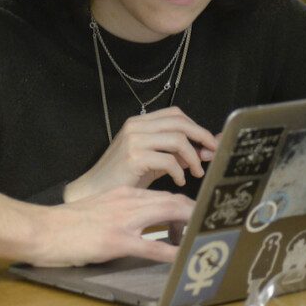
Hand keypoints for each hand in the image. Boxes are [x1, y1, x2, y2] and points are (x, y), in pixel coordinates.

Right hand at [27, 187, 194, 265]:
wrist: (42, 229)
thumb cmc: (67, 224)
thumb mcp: (100, 209)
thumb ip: (123, 213)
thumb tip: (145, 226)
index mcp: (124, 194)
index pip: (164, 195)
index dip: (187, 205)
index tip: (200, 216)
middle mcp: (128, 202)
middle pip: (174, 201)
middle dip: (197, 213)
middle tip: (212, 226)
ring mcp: (123, 220)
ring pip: (168, 215)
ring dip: (190, 226)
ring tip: (205, 239)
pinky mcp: (116, 241)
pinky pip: (151, 246)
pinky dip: (171, 252)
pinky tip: (183, 258)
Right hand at [64, 108, 217, 202]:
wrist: (93, 190)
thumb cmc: (123, 178)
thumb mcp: (152, 161)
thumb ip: (174, 154)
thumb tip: (204, 152)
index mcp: (140, 123)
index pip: (175, 114)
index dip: (196, 127)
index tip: (209, 143)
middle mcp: (136, 126)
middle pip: (180, 123)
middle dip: (202, 137)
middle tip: (212, 154)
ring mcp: (134, 140)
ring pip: (178, 139)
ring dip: (193, 157)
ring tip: (196, 173)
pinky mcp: (134, 157)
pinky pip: (168, 159)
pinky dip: (179, 171)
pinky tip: (179, 181)